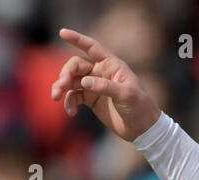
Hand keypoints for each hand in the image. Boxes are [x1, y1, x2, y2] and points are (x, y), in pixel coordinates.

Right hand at [50, 27, 160, 141]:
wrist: (142, 129)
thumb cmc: (139, 107)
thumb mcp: (126, 95)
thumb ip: (105, 86)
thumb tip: (83, 82)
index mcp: (111, 65)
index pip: (92, 47)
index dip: (77, 39)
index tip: (62, 32)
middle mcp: (101, 72)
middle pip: (76, 66)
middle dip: (65, 74)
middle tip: (60, 87)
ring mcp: (94, 86)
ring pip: (71, 81)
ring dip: (62, 88)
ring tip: (56, 97)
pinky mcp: (91, 100)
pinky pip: (74, 96)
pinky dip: (70, 103)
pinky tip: (71, 112)